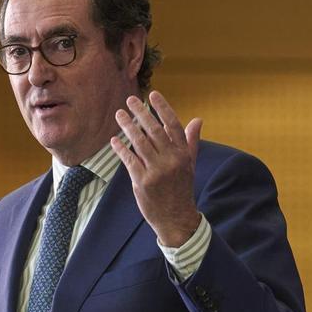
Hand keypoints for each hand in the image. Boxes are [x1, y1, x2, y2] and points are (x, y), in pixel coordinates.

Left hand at [110, 91, 202, 246]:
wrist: (176, 217)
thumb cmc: (181, 188)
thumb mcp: (190, 164)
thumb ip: (190, 141)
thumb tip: (197, 119)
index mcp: (183, 154)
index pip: (172, 124)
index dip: (162, 108)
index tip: (152, 94)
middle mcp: (171, 160)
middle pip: (154, 130)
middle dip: (141, 112)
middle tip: (130, 99)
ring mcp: (157, 171)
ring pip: (139, 142)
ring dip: (127, 126)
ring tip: (119, 114)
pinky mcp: (143, 182)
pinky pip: (129, 160)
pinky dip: (121, 149)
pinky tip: (114, 140)